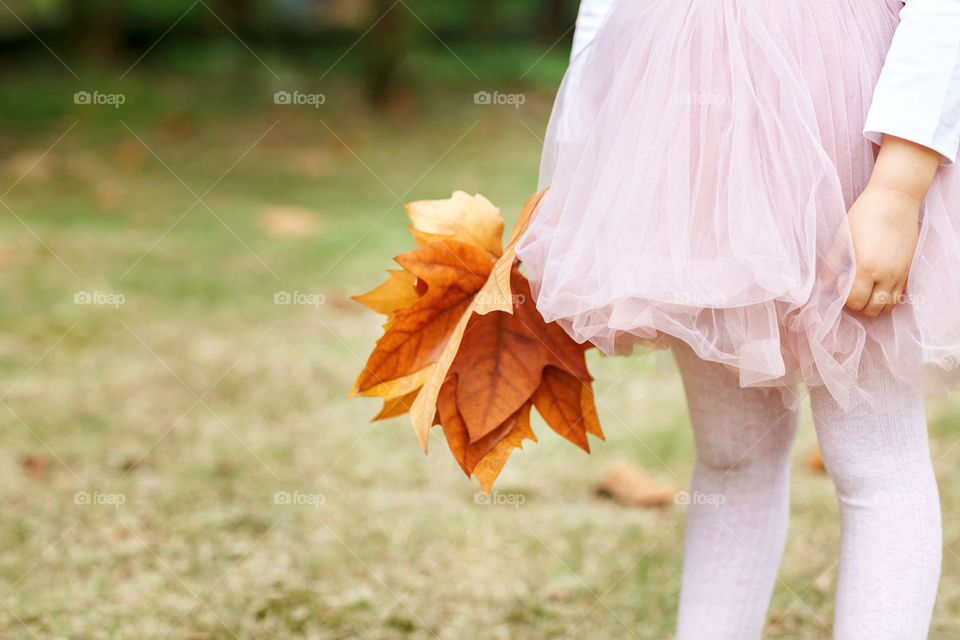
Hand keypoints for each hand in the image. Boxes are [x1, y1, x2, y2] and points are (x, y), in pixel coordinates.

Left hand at [845, 184, 919, 315]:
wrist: (895, 199)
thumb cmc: (864, 216)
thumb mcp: (842, 240)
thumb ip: (832, 266)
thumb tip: (823, 287)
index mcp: (867, 268)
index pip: (856, 302)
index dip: (845, 299)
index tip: (841, 282)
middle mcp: (887, 274)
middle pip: (873, 309)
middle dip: (858, 305)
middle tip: (850, 288)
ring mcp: (901, 273)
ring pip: (889, 305)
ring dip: (874, 303)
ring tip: (863, 286)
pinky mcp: (909, 267)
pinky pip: (899, 293)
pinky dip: (886, 295)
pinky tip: (876, 280)